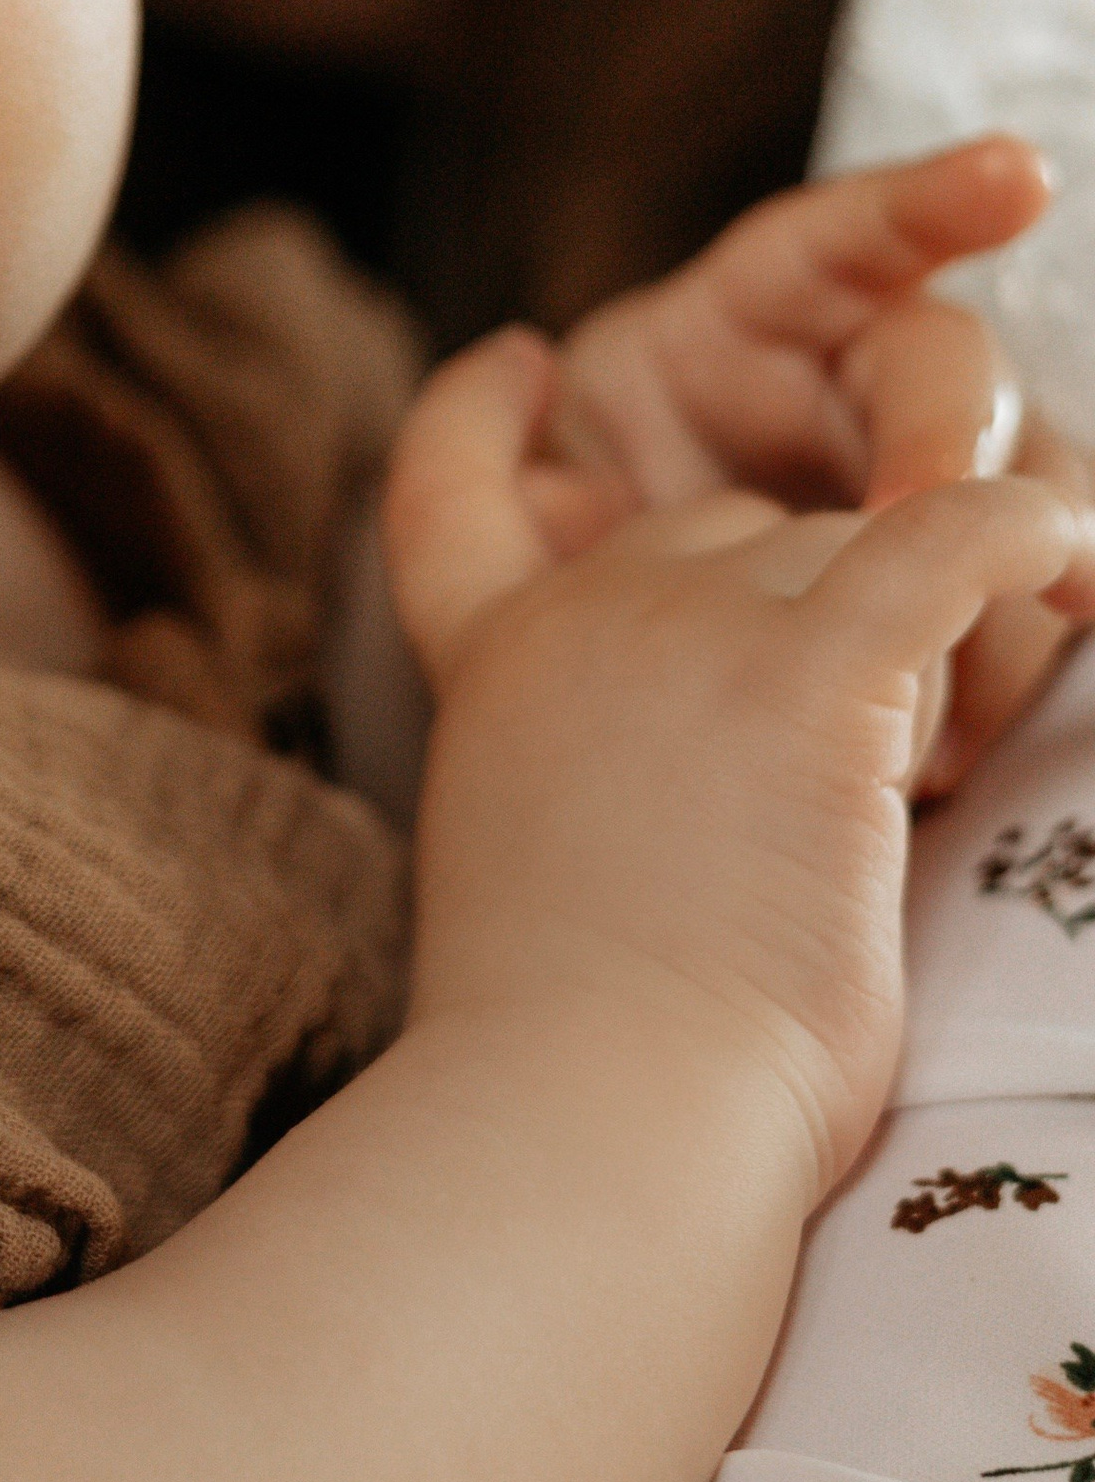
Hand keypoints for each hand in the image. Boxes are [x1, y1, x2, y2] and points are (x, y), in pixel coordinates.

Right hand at [387, 329, 1094, 1198]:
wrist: (602, 1116)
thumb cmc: (587, 1054)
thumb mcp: (535, 866)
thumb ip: (585, 766)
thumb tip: (692, 764)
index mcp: (492, 669)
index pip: (448, 496)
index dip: (476, 423)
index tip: (517, 365)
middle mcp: (580, 613)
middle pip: (729, 527)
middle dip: (798, 622)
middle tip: (827, 799)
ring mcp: (689, 624)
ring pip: (845, 552)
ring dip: (902, 655)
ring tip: (893, 809)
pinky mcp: (811, 668)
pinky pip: (945, 541)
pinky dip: (1019, 534)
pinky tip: (1064, 551)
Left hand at [535, 139, 1087, 784]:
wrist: (601, 685)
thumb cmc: (566, 551)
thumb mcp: (505, 501)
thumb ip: (492, 463)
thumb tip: (531, 400)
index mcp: (758, 323)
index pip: (854, 238)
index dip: (932, 198)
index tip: (1014, 179)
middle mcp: (862, 387)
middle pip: (954, 371)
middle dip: (958, 433)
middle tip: (931, 513)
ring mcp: (932, 484)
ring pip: (1027, 486)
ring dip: (1016, 562)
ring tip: (960, 651)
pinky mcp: (970, 591)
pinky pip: (1024, 607)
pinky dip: (1017, 663)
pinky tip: (975, 731)